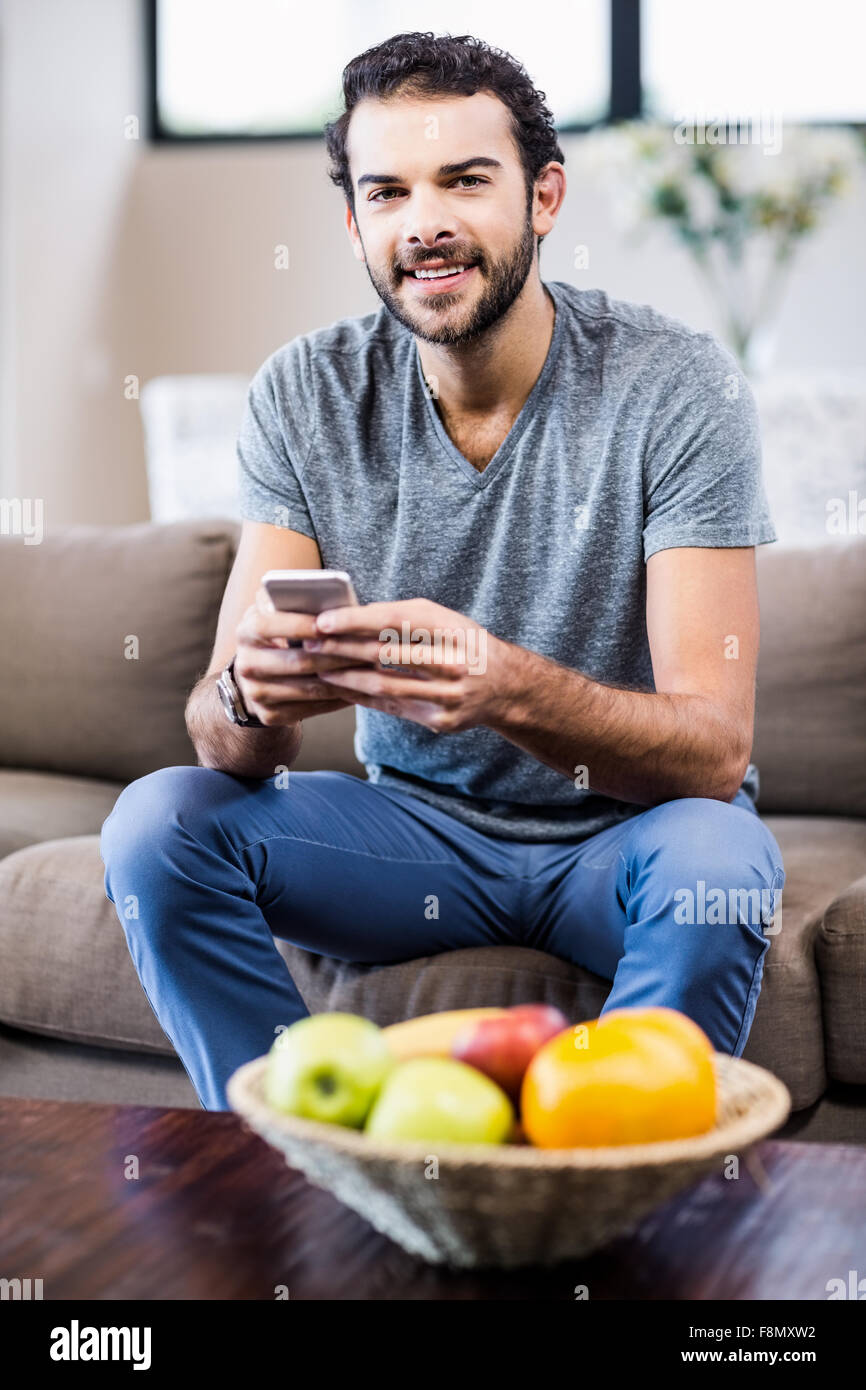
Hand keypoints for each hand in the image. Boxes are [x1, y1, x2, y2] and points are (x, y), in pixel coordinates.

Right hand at [232, 588, 375, 726]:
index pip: (268, 626)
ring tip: (372, 670)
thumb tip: (330, 600)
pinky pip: (311, 709)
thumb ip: (293, 599)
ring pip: (309, 689)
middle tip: (370, 649)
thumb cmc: (280, 633)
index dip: (300, 625)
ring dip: (345, 680)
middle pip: (298, 662)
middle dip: (338, 655)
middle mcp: (245, 665)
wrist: (257, 675)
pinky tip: (359, 689)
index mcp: (246, 632)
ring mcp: (256, 693)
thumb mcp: (278, 611)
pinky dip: (338, 699)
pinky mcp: (269, 715)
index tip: (329, 623)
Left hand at [305, 597, 514, 733]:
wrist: (503, 685)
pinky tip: (341, 687)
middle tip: (308, 643)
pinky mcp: (441, 720)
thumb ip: (401, 616)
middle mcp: (453, 663)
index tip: (324, 621)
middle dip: (341, 649)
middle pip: (385, 655)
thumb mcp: (442, 619)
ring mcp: (448, 695)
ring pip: (384, 686)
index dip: (356, 621)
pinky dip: (362, 697)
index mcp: (453, 630)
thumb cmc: (461, 642)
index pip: (396, 622)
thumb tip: (349, 615)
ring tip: (318, 667)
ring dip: (345, 677)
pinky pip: (391, 707)